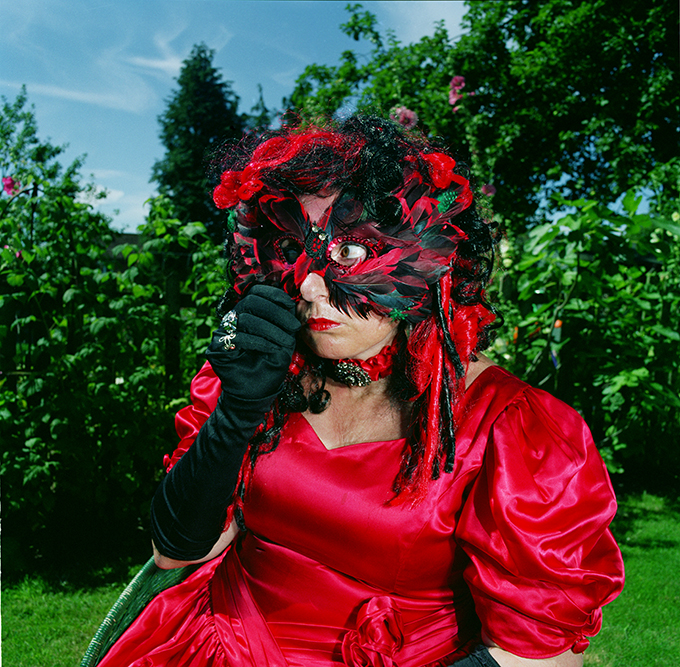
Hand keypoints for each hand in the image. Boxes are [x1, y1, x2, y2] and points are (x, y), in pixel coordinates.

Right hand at [206, 285, 300, 399]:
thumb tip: (290, 301)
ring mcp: (223, 332)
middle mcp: (233, 319)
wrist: (257, 392)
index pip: (256, 293)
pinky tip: (271, 349)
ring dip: (271, 329)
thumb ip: (283, 320)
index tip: (289, 304)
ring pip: (246, 318)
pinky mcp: (217, 347)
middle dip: (276, 312)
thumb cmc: (270, 363)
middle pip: (251, 301)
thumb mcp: (283, 338)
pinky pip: (238, 337)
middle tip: (293, 326)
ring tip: (285, 342)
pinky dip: (259, 342)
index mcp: (247, 313)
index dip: (273, 295)